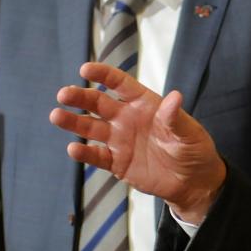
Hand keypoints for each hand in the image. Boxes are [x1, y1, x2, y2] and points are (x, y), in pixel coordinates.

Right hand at [49, 62, 225, 223]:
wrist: (193, 181)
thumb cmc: (194, 149)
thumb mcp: (189, 133)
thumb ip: (175, 117)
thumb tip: (174, 97)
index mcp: (144, 104)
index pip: (120, 84)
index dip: (103, 75)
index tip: (85, 69)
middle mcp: (127, 118)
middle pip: (98, 104)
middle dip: (80, 97)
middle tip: (63, 94)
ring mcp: (120, 140)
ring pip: (91, 128)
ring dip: (73, 122)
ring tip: (56, 115)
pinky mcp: (117, 163)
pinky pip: (97, 156)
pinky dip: (84, 153)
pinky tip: (73, 149)